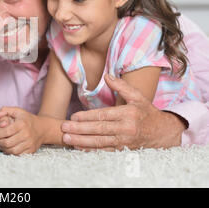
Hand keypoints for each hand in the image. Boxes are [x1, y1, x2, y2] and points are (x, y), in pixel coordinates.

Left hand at [0, 107, 43, 154]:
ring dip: (2, 149)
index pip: (6, 131)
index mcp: (22, 124)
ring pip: (12, 151)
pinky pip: (18, 155)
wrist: (42, 129)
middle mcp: (27, 134)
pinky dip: (10, 153)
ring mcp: (29, 144)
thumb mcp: (17, 111)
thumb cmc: (26, 119)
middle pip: (8, 142)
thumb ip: (5, 111)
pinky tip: (5, 148)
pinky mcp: (31, 151)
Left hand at [61, 74, 186, 150]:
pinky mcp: (123, 150)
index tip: (73, 116)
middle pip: (98, 129)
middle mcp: (126, 128)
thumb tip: (107, 76)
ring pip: (99, 142)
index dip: (86, 116)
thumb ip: (122, 86)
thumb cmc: (147, 113)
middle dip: (79, 129)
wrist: (164, 133)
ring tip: (67, 138)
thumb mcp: (138, 96)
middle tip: (64, 127)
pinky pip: (104, 151)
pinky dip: (90, 150)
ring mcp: (124, 141)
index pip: (103, 115)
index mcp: (128, 113)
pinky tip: (78, 147)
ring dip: (81, 140)